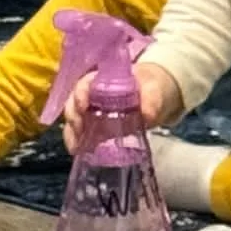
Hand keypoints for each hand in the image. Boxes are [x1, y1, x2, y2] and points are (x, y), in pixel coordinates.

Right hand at [62, 61, 185, 151]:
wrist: (157, 98)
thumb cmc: (152, 87)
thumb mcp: (154, 89)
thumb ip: (151, 99)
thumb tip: (148, 115)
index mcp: (103, 79)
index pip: (85, 83)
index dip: (80, 94)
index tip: (82, 106)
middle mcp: (92, 94)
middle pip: (74, 102)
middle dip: (73, 117)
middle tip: (78, 131)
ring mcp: (92, 111)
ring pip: (75, 119)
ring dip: (72, 133)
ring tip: (75, 147)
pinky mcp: (97, 127)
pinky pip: (82, 133)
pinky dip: (78, 142)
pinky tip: (78, 151)